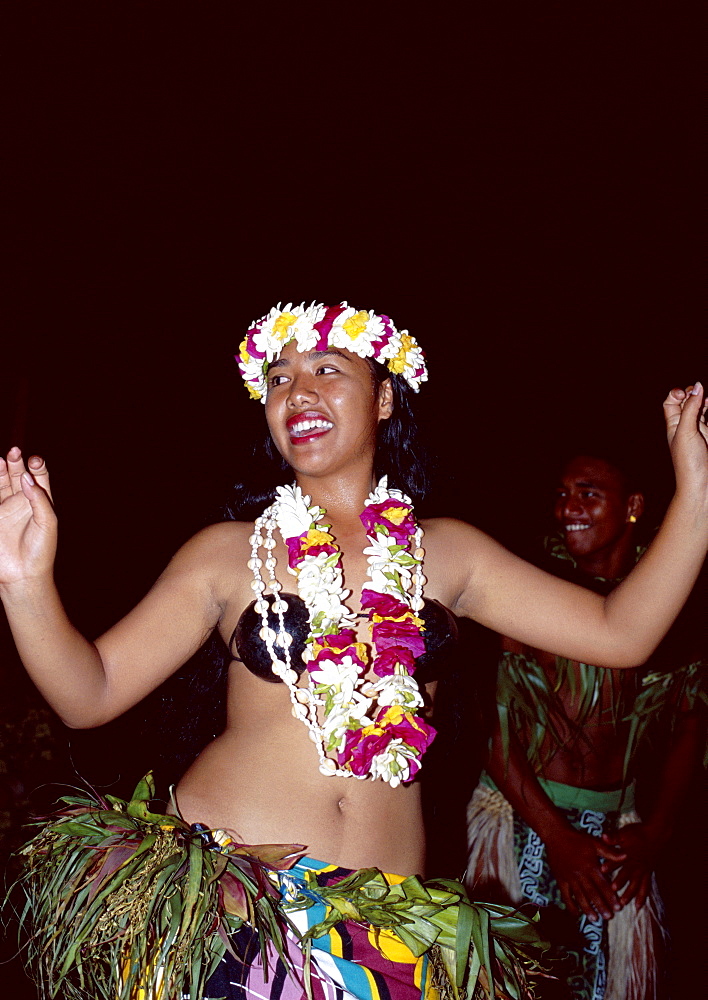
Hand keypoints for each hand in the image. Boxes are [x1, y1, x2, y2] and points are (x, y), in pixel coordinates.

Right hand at [0, 447, 55, 586]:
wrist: (22, 575)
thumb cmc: (41, 550)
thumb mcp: (48, 523)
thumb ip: (39, 499)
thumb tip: (26, 477)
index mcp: (40, 502)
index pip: (39, 477)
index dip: (37, 466)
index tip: (35, 461)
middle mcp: (22, 503)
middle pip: (19, 476)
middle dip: (17, 463)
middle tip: (15, 451)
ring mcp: (6, 509)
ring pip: (1, 484)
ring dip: (1, 471)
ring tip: (1, 460)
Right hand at [544, 824, 626, 920]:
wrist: (556, 835)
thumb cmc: (577, 839)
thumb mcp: (595, 843)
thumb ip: (610, 852)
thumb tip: (625, 856)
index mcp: (590, 866)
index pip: (603, 885)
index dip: (611, 897)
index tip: (618, 907)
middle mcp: (580, 874)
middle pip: (592, 893)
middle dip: (601, 906)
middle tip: (609, 917)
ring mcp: (569, 878)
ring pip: (580, 896)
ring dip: (587, 908)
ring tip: (595, 919)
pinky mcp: (560, 879)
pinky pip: (565, 895)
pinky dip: (570, 905)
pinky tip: (576, 914)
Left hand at [602, 823, 658, 909]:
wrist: (657, 834)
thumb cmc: (639, 833)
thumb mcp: (624, 833)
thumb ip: (613, 837)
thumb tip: (603, 836)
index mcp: (628, 854)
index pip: (617, 860)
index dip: (610, 864)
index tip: (602, 870)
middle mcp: (635, 864)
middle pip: (626, 875)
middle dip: (619, 883)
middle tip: (612, 893)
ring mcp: (643, 870)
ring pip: (636, 885)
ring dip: (629, 894)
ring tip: (622, 903)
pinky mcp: (648, 874)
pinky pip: (646, 888)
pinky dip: (642, 897)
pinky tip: (638, 907)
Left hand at [663, 383, 707, 494]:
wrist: (702, 486)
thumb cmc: (689, 462)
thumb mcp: (686, 432)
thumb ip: (690, 408)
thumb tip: (697, 387)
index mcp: (673, 425)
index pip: (671, 401)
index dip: (677, 394)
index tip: (685, 394)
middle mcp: (685, 426)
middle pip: (688, 402)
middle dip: (694, 394)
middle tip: (700, 396)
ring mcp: (700, 431)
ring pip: (701, 409)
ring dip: (704, 401)